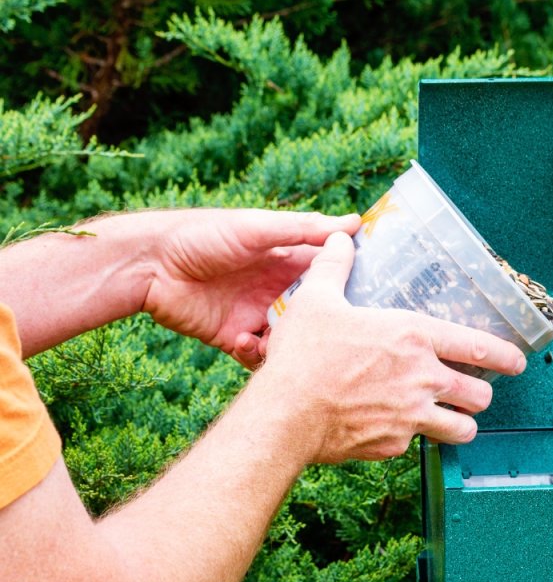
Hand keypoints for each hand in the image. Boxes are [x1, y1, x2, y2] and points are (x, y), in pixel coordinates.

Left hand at [140, 209, 360, 367]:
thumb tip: (355, 223)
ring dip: (292, 346)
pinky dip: (257, 355)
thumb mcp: (258, 228)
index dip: (350, 284)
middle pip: (316, 314)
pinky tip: (244, 340)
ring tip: (286, 342)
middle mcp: (278, 290)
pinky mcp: (235, 339)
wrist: (148, 265)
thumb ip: (305, 229)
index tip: (376, 298)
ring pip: (293, 342)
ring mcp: (257, 316)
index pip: (330, 274)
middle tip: (337, 334)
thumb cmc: (203, 235)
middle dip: (326, 324)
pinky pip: (259, 358)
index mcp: (288, 261)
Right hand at [256, 232, 526, 461]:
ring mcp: (413, 415)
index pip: (480, 348)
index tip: (518, 362)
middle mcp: (424, 378)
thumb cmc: (303, 355)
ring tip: (453, 420)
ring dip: (462, 424)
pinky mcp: (396, 444)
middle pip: (481, 395)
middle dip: (482, 395)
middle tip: (474, 393)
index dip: (507, 357)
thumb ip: (334, 267)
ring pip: (464, 429)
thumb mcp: (316, 300)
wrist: (285, 414)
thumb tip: (339, 239)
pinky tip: (400, 429)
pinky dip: (415, 438)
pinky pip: (419, 444)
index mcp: (414, 336)